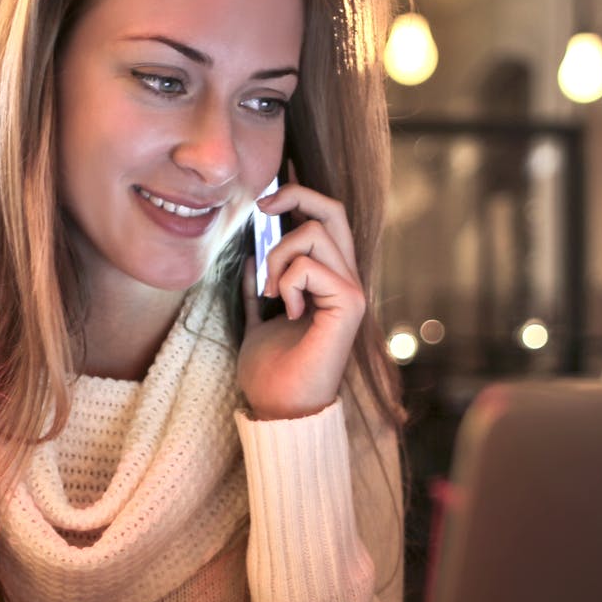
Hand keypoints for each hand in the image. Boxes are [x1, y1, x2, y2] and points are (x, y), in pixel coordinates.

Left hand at [239, 182, 366, 420]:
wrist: (279, 407)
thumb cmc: (270, 372)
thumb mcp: (256, 319)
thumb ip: (257, 290)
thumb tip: (249, 256)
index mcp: (327, 280)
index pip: (326, 219)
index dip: (299, 194)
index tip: (263, 199)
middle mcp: (345, 279)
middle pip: (333, 210)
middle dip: (294, 195)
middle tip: (261, 208)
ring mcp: (352, 291)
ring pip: (314, 233)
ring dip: (278, 257)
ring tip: (270, 293)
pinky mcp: (350, 305)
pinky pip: (311, 267)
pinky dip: (286, 283)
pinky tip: (287, 312)